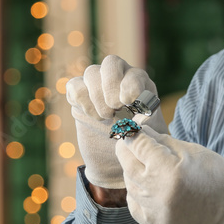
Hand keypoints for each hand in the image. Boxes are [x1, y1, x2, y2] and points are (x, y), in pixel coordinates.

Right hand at [66, 56, 167, 188]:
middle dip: (110, 86)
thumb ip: (148, 124)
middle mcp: (119, 78)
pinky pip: (74, 85)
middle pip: (111, 63)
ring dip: (96, 97)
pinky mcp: (79, 94)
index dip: (130, 85)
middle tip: (114, 109)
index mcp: (140, 84)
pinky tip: (92, 116)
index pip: (133, 73)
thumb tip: (141, 117)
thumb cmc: (136, 144)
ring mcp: (97, 84)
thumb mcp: (148, 136)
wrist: (114, 160)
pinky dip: (81, 101)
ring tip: (104, 117)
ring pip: (91, 72)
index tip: (129, 104)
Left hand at [116, 126, 223, 223]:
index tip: (132, 128)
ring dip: (134, 170)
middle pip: (126, 162)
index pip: (136, 143)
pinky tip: (148, 186)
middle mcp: (156, 191)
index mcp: (166, 169)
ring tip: (149, 165)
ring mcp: (154, 211)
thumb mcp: (190, 150)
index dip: (132, 132)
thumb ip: (160, 140)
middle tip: (135, 142)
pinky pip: (134, 204)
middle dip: (128, 148)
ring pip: (129, 183)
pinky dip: (137, 193)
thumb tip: (138, 130)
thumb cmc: (216, 176)